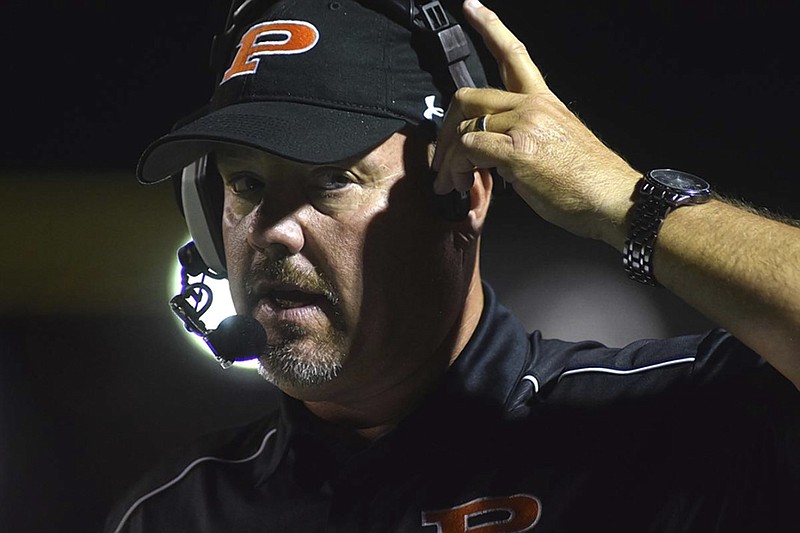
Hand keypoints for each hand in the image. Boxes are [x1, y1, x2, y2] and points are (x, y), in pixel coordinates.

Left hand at [432, 0, 641, 248]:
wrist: (611, 198)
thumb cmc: (588, 179)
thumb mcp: (558, 142)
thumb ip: (524, 135)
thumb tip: (492, 152)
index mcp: (544, 100)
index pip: (513, 54)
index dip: (489, 26)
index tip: (471, 6)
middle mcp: (532, 106)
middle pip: (469, 97)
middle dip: (445, 130)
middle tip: (441, 160)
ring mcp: (524, 126)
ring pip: (464, 126)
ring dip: (448, 159)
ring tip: (450, 183)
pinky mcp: (516, 151)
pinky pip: (470, 147)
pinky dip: (458, 167)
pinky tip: (464, 183)